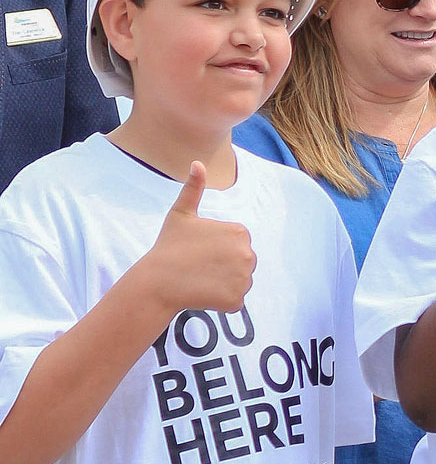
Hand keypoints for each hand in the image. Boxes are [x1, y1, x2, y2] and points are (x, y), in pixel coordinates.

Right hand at [141, 161, 255, 315]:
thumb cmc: (169, 246)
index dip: (219, 249)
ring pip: (240, 282)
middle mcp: (248, 254)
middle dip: (225, 267)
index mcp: (240, 232)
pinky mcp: (237, 300)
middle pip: (243, 264)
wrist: (158, 281)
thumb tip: (197, 163)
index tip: (201, 251)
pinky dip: (221, 301)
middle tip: (200, 267)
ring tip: (201, 279)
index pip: (239, 244)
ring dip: (224, 284)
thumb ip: (193, 188)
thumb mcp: (181, 214)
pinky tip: (204, 293)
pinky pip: (234, 301)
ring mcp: (245, 278)